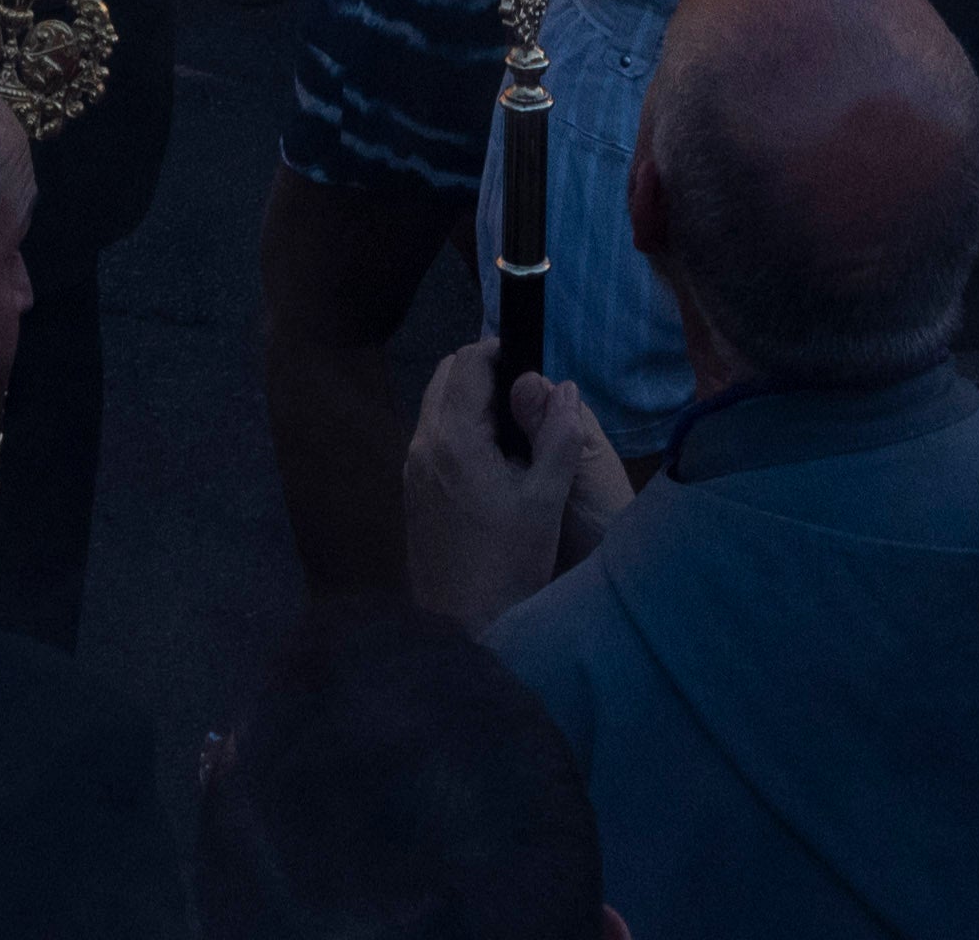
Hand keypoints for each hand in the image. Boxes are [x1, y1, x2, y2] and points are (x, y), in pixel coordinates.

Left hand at [402, 343, 632, 629]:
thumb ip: (558, 437)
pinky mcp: (412, 493)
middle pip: (445, 378)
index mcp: (452, 438)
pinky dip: (458, 430)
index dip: (500, 351)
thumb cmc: (507, 562)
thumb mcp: (544, 500)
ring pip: (436, 408)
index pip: (467, 363)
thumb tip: (567, 388)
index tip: (531, 363)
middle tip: (526, 396)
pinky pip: (432, 438)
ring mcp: (411, 470)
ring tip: (515, 429)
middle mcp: (422, 445)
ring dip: (470, 403)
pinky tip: (492, 462)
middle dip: (484, 373)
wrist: (461, 626)